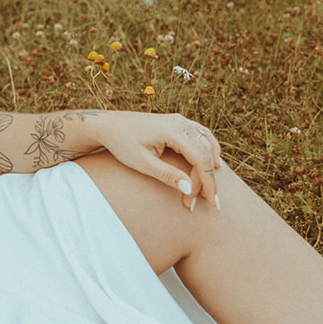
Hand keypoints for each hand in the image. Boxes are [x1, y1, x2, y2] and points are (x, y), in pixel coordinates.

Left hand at [91, 112, 222, 211]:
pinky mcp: (179, 123)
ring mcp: (181, 121)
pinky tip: (212, 166)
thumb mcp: (142, 163)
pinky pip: (202, 137)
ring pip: (207, 144)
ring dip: (210, 167)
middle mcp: (180, 122)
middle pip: (206, 154)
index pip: (200, 159)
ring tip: (208, 189)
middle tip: (206, 202)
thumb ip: (167, 175)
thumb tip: (189, 189)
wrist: (110, 126)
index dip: (207, 182)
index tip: (210, 202)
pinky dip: (209, 152)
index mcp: (173, 130)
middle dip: (208, 179)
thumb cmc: (122, 144)